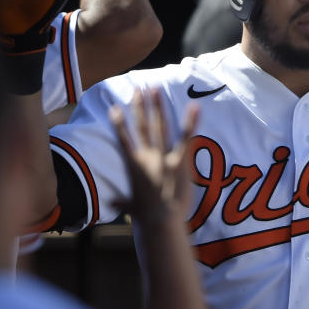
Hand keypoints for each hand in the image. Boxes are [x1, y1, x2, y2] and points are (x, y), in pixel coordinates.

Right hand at [111, 89, 198, 223]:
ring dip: (156, 106)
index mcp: (133, 165)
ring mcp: (162, 157)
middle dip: (139, 105)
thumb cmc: (147, 217)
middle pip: (141, 126)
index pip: (123, 140)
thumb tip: (113, 204)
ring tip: (155, 88)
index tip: (114, 108)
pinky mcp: (179, 162)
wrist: (160, 221)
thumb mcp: (131, 208)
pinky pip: (185, 138)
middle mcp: (146, 157)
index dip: (118, 123)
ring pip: (158, 126)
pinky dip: (190, 122)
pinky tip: (195, 106)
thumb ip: (122, 203)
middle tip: (138, 87)